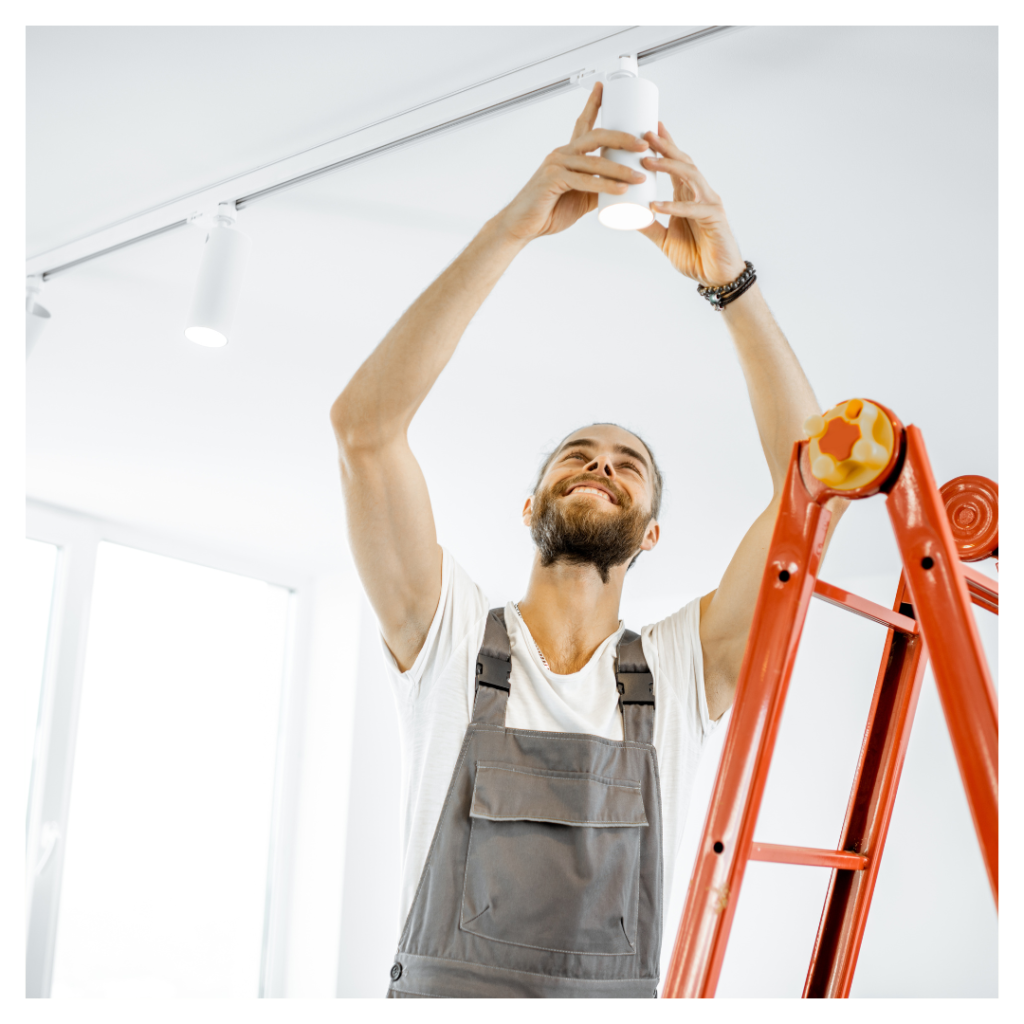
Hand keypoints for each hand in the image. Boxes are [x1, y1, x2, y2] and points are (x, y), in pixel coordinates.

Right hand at [494, 82, 650, 242]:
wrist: (523, 227)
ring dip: (620, 169)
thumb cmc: (549, 211)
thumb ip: (598, 189)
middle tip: (644, 145)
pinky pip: (584, 180)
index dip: (594, 103)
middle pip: (596, 136)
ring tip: (640, 177)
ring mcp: (556, 164)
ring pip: (594, 161)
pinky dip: (605, 185)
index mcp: (568, 155)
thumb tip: (621, 189)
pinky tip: (621, 190)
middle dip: (623, 138)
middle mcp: (561, 154)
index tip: (605, 87)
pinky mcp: (552, 179)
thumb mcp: (580, 198)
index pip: (583, 123)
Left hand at [638, 123, 745, 287]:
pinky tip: (656, 205)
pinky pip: (692, 208)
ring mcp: (709, 202)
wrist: (716, 277)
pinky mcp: (715, 218)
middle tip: (645, 133)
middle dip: (665, 147)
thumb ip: (649, 227)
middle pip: (682, 162)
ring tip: (647, 161)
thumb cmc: (695, 255)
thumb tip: (629, 216)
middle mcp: (700, 193)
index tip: (648, 128)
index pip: (675, 164)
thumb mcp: (664, 239)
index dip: (664, 146)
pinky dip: (673, 206)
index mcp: (687, 195)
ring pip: (690, 176)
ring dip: (669, 166)